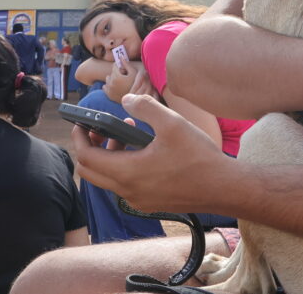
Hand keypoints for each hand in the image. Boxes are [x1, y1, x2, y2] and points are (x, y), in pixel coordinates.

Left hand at [71, 94, 234, 212]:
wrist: (224, 188)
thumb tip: (126, 100)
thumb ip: (144, 108)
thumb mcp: (172, 123)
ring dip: (108, 155)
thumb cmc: (199, 156)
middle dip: (89, 148)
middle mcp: (128, 191)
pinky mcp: (149, 202)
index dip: (79, 138)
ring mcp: (138, 200)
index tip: (80, 123)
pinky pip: (123, 185)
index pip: (87, 158)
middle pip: (90, 173)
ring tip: (128, 133)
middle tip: (99, 129)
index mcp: (128, 172)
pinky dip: (122, 165)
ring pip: (107, 179)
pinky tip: (143, 149)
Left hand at [104, 59, 147, 103]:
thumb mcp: (134, 73)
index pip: (114, 66)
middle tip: (124, 78)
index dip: (121, 67)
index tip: (125, 71)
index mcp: (116, 77)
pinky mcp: (109, 95)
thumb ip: (126, 64)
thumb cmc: (136, 84)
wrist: (136, 99)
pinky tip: (116, 87)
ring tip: (120, 83)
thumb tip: (121, 56)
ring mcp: (109, 90)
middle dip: (116, 73)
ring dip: (112, 79)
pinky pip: (105, 87)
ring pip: (108, 80)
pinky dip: (109, 86)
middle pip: (111, 73)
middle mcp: (111, 83)